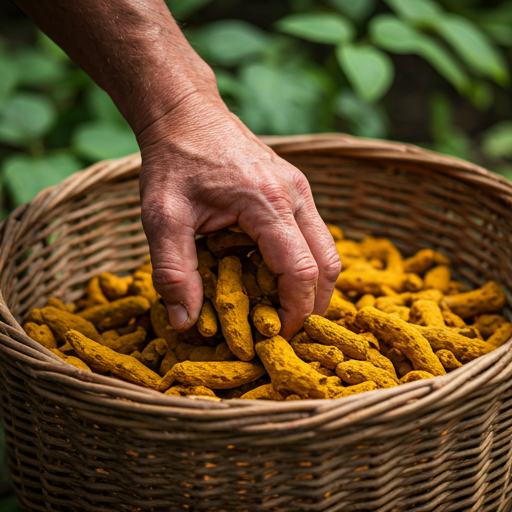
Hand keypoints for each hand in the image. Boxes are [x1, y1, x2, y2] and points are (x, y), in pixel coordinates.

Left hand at [137, 93, 340, 338]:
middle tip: (283, 329)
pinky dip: (304, 263)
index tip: (275, 337)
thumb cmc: (174, 161)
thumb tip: (187, 323)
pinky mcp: (296, 189)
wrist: (186, 113)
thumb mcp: (162, 217)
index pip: (301, 272)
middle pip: (329, 264)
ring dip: (312, 284)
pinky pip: (314, 235)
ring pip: (327, 250)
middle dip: (313, 304)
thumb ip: (173, 272)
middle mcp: (296, 195)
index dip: (295, 312)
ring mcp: (301, 190)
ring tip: (280, 307)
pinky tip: (273, 274)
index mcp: (268, 203)